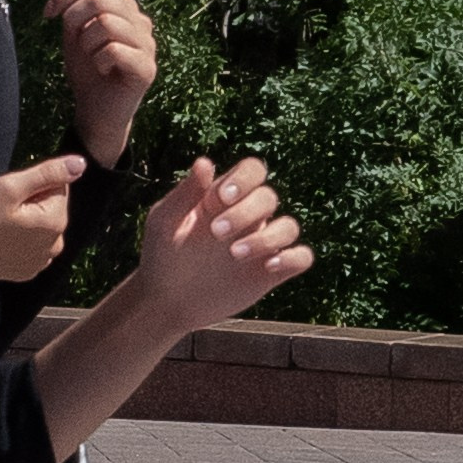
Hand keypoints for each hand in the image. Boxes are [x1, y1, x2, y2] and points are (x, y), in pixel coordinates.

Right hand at [0, 155, 82, 289]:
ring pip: (40, 226)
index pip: (57, 186)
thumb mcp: (10, 186)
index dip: (31, 184)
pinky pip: (29, 245)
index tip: (8, 195)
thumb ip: (48, 173)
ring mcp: (39, 263)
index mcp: (55, 223)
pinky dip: (17, 239)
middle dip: (29, 201)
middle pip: (50, 207)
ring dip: (24, 219)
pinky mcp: (24, 272)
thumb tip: (81, 163)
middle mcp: (53, 247)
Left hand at [45, 0, 156, 167]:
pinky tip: (102, 70)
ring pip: (106, 22)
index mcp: (125, 9)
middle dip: (73, 16)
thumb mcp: (75, 32)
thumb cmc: (86, 72)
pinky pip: (113, 49)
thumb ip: (76, 1)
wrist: (96, 112)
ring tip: (90, 57)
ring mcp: (148, 45)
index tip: (48, 14)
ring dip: (86, 42)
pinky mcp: (147, 68)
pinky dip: (98, 60)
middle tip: (69, 38)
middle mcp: (141, 22)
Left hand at [137, 157, 310, 343]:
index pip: (252, 170)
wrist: (164, 301)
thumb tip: (205, 162)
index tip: (221, 197)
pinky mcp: (270, 273)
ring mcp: (261, 244)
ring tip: (235, 254)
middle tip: (216, 233)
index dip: (245, 178)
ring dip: (269, 237)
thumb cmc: (161, 255)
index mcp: (224, 197)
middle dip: (246, 211)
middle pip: (269, 198)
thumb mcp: (165, 221)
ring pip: (289, 226)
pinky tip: (269, 266)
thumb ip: (185, 193)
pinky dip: (293, 258)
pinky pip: (301, 258)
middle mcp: (248, 216)